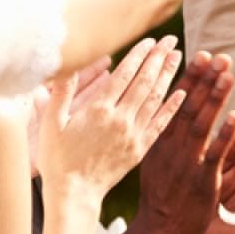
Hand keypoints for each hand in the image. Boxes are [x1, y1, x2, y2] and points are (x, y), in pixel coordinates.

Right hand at [37, 37, 184, 200]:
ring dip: (168, 76)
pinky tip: (182, 93)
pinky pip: (161, 124)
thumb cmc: (58, 159)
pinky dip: (172, 107)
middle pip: (145, 82)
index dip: (139, 55)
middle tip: (170, 40)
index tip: (150, 40)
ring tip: (177, 56)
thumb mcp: (52, 123)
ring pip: (156, 99)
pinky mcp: (141, 149)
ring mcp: (133, 135)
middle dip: (158, 58)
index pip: (125, 74)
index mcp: (99, 109)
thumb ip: (61, 93)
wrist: (75, 193)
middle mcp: (120, 119)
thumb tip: (66, 65)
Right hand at [131, 52, 233, 233]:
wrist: (158, 232)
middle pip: (189, 106)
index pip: (174, 102)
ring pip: (201, 124)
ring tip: (227, 75)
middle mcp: (171, 147)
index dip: (189, 78)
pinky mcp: (201, 181)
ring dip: (215, 98)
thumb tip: (176, 108)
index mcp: (159, 140)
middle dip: (205, 80)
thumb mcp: (155, 159)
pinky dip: (225, 135)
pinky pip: (214, 155)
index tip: (201, 55)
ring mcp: (185, 163)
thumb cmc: (160, 196)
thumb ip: (167, 133)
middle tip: (220, 56)